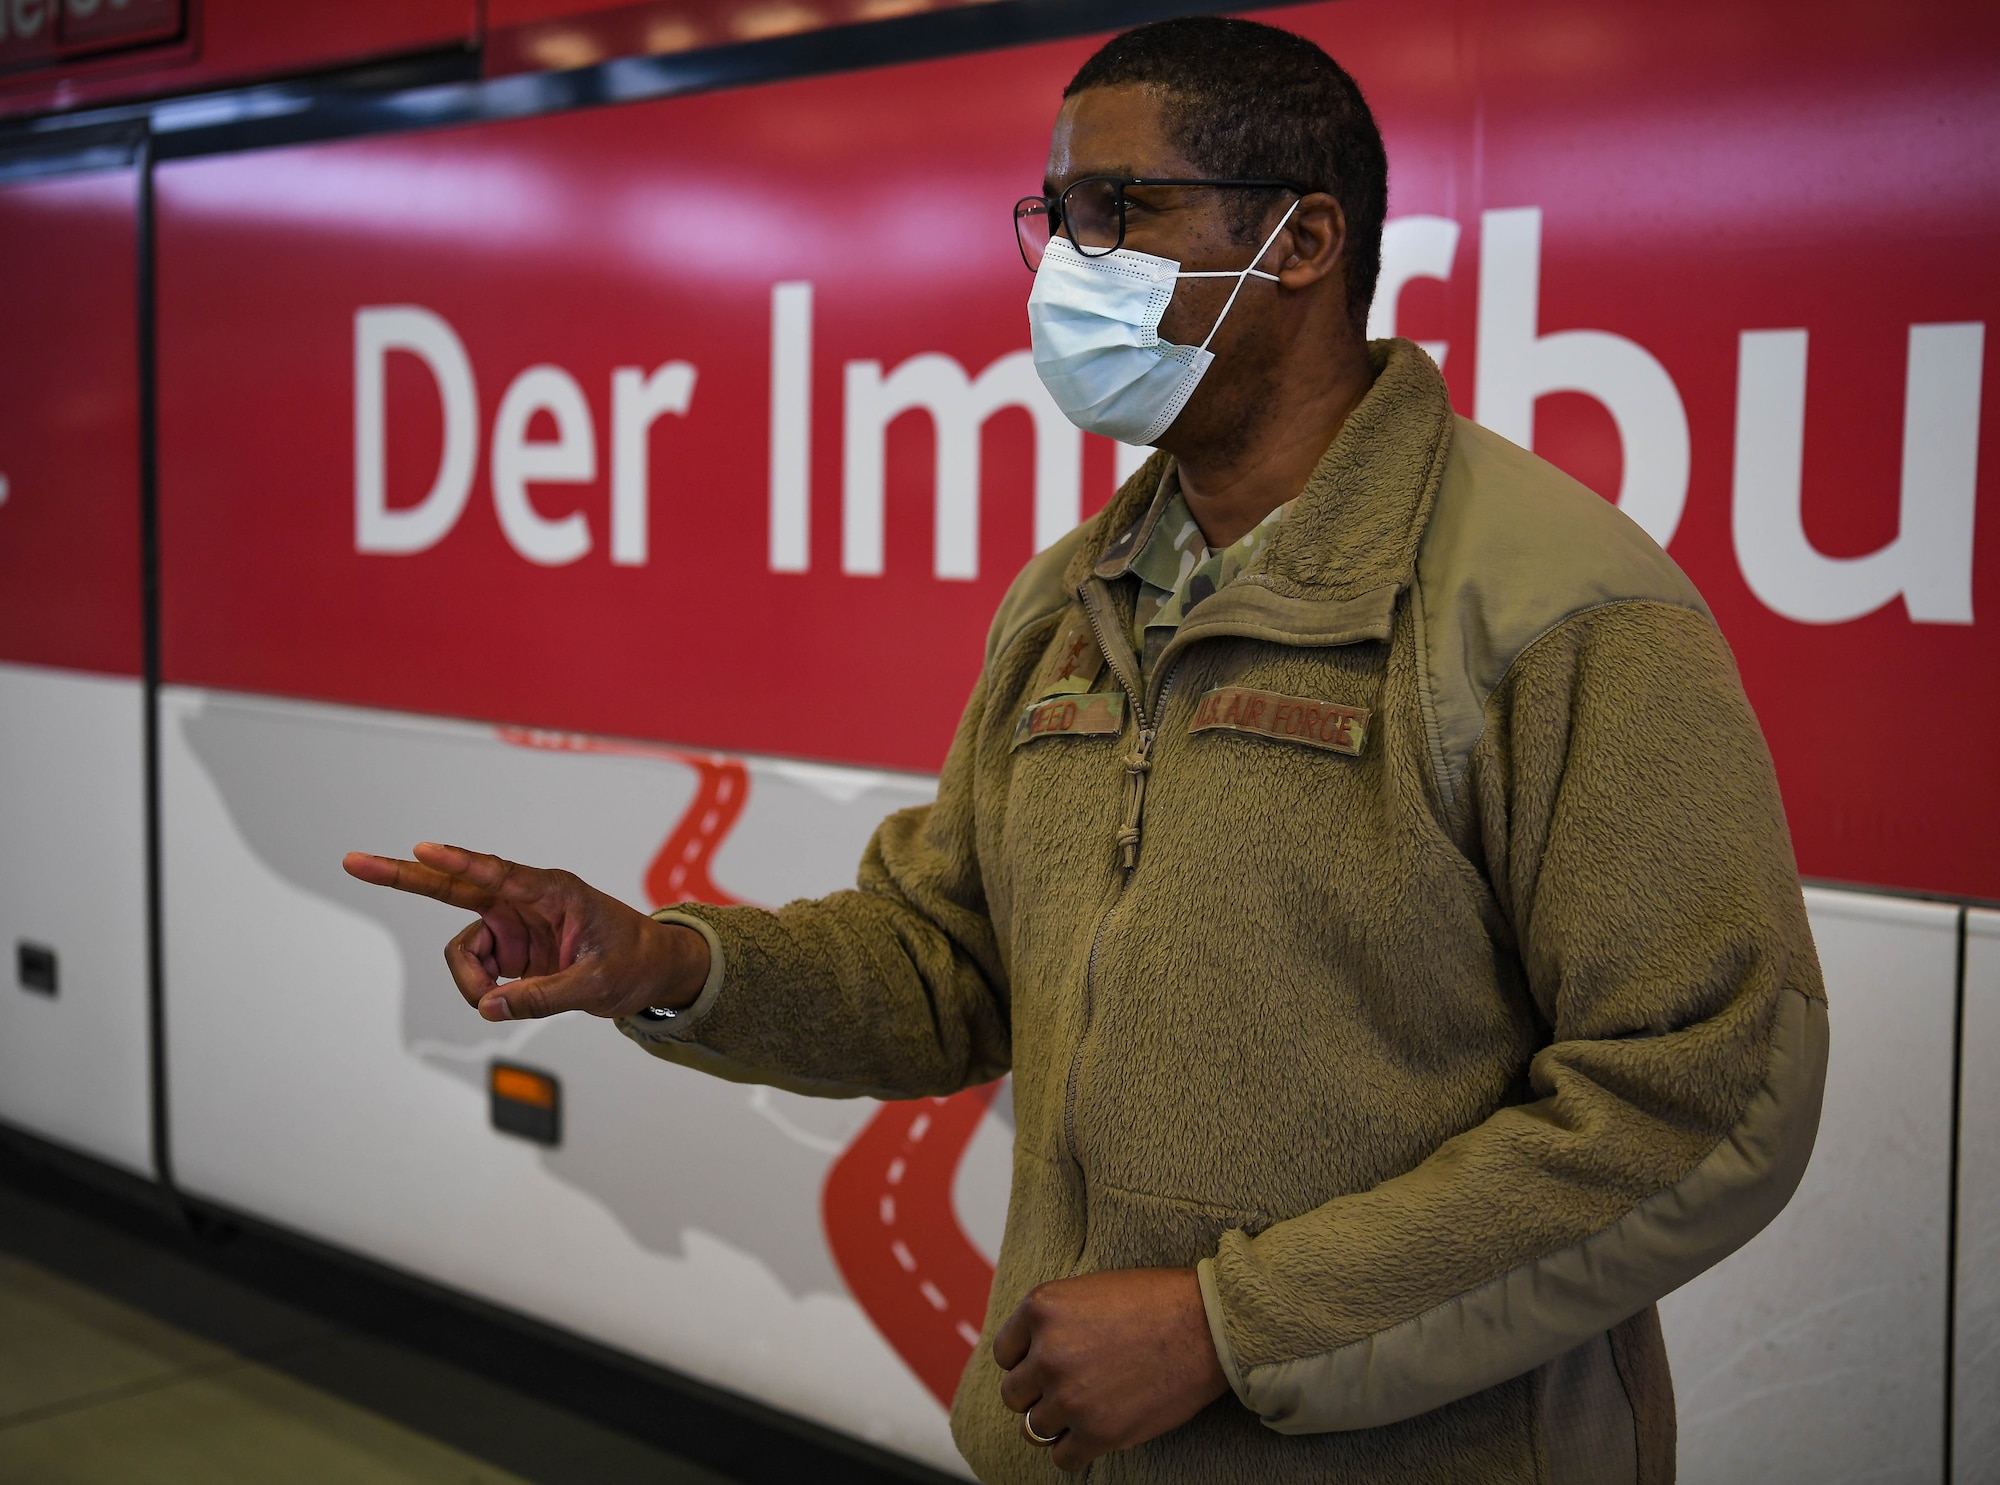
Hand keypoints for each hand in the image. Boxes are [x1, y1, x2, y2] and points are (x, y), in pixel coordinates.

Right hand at [341, 842, 708, 1021]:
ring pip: (463, 950)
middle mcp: (524, 900)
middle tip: (354, 862)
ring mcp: (512, 922)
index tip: (424, 850)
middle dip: (405, 876)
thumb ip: (544, 996)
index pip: (498, 873)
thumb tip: (490, 1007)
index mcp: (553, 890)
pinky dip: (481, 989)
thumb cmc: (633, 961)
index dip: (460, 863)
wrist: (651, 970)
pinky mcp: (509, 946)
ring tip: (496, 1002)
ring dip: (470, 980)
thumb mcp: (597, 984)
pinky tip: (504, 998)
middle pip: (454, 885)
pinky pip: (475, 969)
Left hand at [993, 1267, 1228, 1470]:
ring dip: (1057, 1421)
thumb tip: (1026, 1356)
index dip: (1027, 1360)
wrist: (1209, 1325)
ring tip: (1087, 1406)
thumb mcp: (1089, 1290)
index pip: (1004, 1353)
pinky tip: (1095, 1432)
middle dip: (1038, 1392)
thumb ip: (1052, 1322)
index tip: (1052, 1363)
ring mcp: (1070, 1395)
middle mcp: (1047, 1352)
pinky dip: (1075, 1450)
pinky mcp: (1098, 1432)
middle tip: (1072, 1386)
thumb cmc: (1156, 1302)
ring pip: (1033, 1427)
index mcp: (1041, 1308)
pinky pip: (1062, 1458)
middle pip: (1013, 1393)